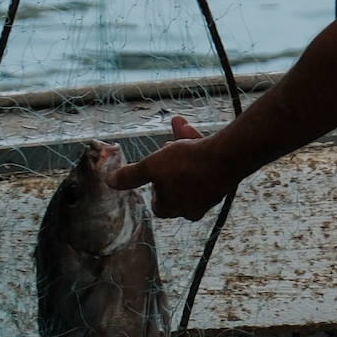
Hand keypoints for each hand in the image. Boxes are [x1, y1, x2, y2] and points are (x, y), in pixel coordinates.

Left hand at [107, 115, 231, 220]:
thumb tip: (110, 182)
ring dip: (183, 149)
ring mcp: (208, 196)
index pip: (157, 203)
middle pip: (174, 183)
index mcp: (172, 208)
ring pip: (190, 171)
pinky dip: (199, 150)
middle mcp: (191, 208)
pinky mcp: (222, 183)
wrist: (226, 157)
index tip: (155, 171)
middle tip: (167, 144)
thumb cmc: (186, 165)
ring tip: (182, 128)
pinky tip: (195, 133)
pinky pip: (205, 166)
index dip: (154, 185)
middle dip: (169, 159)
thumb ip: (131, 176)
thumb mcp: (152, 166)